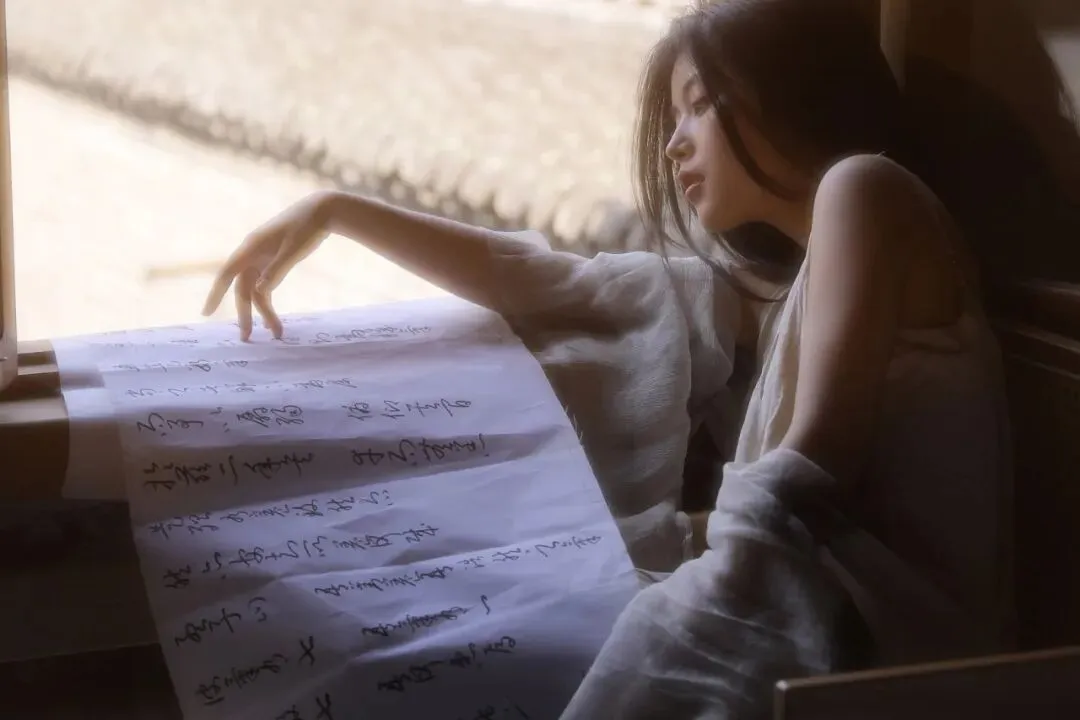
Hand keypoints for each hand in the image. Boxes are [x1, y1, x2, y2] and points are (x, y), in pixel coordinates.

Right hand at [202, 191, 336, 340]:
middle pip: (243, 288)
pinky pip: (266, 284)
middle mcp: (252, 254)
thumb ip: (276, 271)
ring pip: (256, 290)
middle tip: (248, 338)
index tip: (206, 313)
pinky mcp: (274, 260)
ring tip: (276, 333)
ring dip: (263, 311)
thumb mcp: (293, 251)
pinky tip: (274, 318)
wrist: (321, 211)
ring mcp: (263, 257)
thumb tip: (260, 291)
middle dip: (245, 313)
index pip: (226, 274)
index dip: (215, 294)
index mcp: (251, 248)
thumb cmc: (306, 228)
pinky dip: (269, 300)